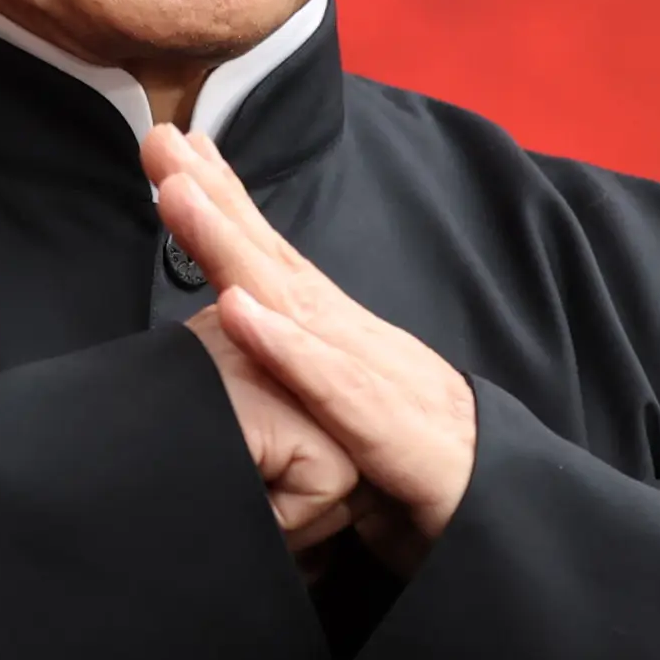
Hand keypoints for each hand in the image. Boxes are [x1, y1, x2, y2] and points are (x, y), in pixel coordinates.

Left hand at [148, 123, 478, 573]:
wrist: (501, 520)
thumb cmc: (419, 471)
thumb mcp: (345, 417)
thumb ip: (299, 385)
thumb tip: (245, 352)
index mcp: (340, 338)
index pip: (274, 260)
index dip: (226, 203)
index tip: (176, 150)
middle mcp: (355, 339)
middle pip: (273, 258)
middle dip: (213, 195)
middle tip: (159, 139)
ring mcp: (376, 377)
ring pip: (293, 302)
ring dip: (233, 246)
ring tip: (178, 197)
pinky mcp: (393, 433)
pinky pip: (332, 387)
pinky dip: (284, 348)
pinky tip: (238, 312)